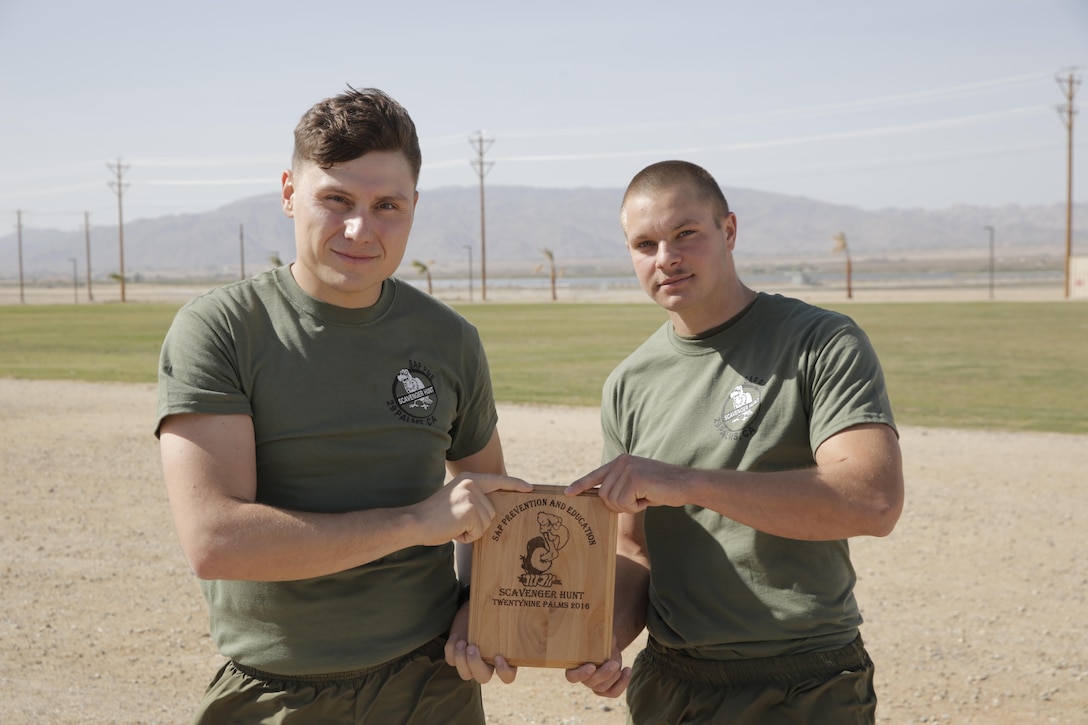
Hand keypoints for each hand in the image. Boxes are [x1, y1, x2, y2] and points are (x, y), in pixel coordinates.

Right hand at [417, 473, 531, 545]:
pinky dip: (468, 536)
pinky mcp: (470, 510)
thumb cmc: (434, 518)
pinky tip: (453, 530)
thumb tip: (492, 512)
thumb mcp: (456, 501)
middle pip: (492, 511)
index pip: (497, 480)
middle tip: (455, 521)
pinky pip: (480, 531)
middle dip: (478, 523)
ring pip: (488, 522)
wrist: (414, 522)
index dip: (514, 485)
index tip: (530, 488)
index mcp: (468, 478)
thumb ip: (474, 500)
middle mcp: (471, 483)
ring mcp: (471, 495)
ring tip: (453, 525)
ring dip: (472, 530)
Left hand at [444, 602, 517, 683]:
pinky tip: (456, 636)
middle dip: (475, 665)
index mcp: (503, 658)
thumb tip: (527, 607)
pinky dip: (451, 650)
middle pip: (482, 678)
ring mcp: (471, 662)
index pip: (507, 676)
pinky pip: (451, 661)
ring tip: (462, 642)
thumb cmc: (491, 612)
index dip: (504, 672)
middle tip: (472, 647)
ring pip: (465, 674)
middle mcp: (487, 664)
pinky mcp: (456, 656)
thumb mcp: (501, 616)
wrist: (472, 606)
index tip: (498, 657)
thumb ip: (510, 620)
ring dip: (461, 659)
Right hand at [564, 637, 629, 697]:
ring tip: (619, 662)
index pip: (572, 677)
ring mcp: (594, 685)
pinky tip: (627, 670)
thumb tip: (608, 638)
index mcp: (575, 664)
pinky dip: (622, 683)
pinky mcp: (606, 689)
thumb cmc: (600, 639)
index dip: (581, 674)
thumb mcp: (600, 635)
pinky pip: (613, 692)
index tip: (592, 666)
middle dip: (605, 674)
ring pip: (603, 688)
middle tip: (615, 663)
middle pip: (591, 683)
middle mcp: (583, 678)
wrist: (608, 646)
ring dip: (615, 676)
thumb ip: (600, 636)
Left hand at [566, 454, 687, 512]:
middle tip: (639, 499)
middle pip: (603, 496)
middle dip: (620, 505)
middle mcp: (621, 462)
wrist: (686, 484)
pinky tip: (649, 497)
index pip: (596, 475)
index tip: (567, 493)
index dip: (581, 485)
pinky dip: (637, 507)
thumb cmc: (663, 488)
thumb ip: (620, 486)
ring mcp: (627, 469)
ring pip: (613, 502)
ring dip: (629, 506)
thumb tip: (603, 498)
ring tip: (645, 496)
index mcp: (620, 462)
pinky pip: (624, 504)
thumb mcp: (637, 484)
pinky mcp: (634, 478)